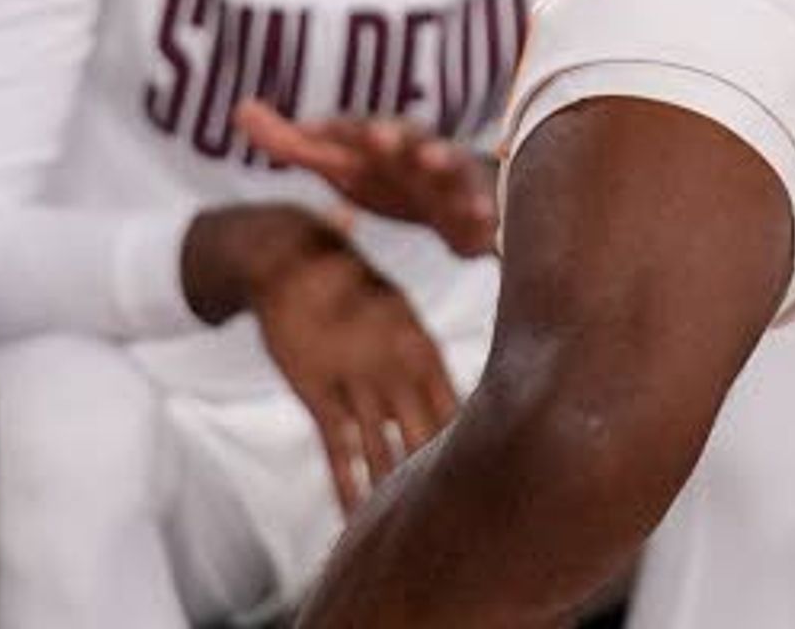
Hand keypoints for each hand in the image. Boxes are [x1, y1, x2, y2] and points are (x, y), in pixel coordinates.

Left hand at [233, 102, 499, 257]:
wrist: (464, 199)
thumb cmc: (393, 177)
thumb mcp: (342, 163)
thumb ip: (295, 143)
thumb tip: (240, 109)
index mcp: (379, 145)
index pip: (351, 132)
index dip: (334, 132)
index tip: (312, 131)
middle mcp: (415, 152)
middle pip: (403, 138)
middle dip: (391, 134)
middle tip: (377, 136)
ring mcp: (450, 177)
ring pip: (448, 164)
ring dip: (442, 159)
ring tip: (434, 160)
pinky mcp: (477, 205)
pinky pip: (482, 206)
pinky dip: (483, 210)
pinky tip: (481, 219)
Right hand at [247, 224, 459, 510]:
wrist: (295, 261)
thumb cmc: (354, 292)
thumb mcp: (401, 318)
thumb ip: (422, 361)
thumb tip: (456, 394)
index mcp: (423, 348)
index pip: (459, 406)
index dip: (478, 445)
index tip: (498, 480)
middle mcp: (397, 366)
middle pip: (429, 434)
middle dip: (448, 477)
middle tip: (470, 519)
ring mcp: (357, 379)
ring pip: (384, 448)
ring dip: (395, 492)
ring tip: (413, 533)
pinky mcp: (317, 391)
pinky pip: (337, 447)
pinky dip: (346, 484)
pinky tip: (354, 515)